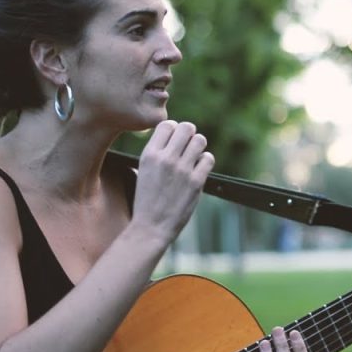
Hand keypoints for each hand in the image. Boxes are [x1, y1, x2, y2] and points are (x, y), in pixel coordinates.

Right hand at [131, 120, 213, 241]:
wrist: (151, 226)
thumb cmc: (146, 199)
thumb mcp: (143, 170)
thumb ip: (157, 153)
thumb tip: (172, 136)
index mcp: (149, 154)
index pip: (167, 124)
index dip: (173, 130)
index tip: (174, 141)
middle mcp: (166, 158)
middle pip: (187, 128)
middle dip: (188, 135)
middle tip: (186, 147)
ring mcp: (182, 170)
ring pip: (200, 140)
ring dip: (198, 146)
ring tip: (193, 157)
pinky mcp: (196, 182)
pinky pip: (208, 158)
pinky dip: (205, 161)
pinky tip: (198, 169)